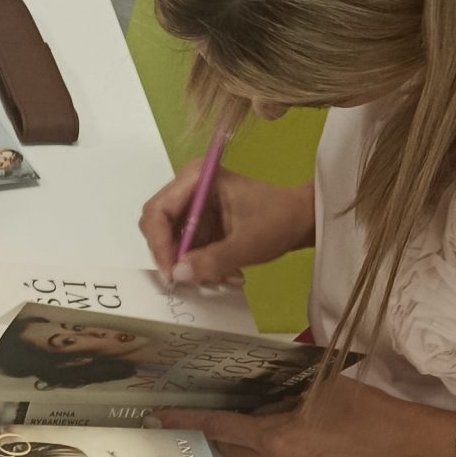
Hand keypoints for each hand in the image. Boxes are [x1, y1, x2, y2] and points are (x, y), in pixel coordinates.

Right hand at [139, 165, 316, 288]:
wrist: (299, 220)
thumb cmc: (277, 222)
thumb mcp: (247, 244)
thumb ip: (212, 260)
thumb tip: (178, 274)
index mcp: (197, 177)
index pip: (158, 212)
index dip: (159, 245)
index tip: (172, 275)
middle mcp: (187, 186)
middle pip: (156, 225)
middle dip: (171, 256)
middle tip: (189, 280)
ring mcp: (191, 204)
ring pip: (168, 241)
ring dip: (188, 264)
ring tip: (220, 276)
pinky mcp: (197, 221)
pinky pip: (183, 247)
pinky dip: (198, 264)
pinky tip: (223, 272)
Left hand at [156, 382, 455, 456]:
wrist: (406, 451)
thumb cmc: (370, 414)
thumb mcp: (320, 387)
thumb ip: (281, 393)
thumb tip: (258, 397)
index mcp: (275, 443)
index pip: (219, 429)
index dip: (187, 421)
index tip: (160, 416)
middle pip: (233, 448)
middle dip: (228, 429)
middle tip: (224, 408)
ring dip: (255, 443)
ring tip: (279, 421)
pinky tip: (300, 441)